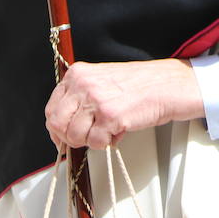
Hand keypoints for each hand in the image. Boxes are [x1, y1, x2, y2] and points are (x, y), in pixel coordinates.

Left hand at [44, 59, 201, 150]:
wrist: (167, 85)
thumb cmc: (138, 84)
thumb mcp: (101, 80)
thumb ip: (80, 97)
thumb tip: (63, 125)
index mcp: (78, 74)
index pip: (51, 108)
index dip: (57, 128)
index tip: (64, 136)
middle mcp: (83, 84)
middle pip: (56, 124)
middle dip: (69, 137)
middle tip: (85, 138)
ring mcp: (96, 100)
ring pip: (74, 136)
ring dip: (91, 141)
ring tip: (108, 130)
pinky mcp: (110, 116)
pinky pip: (95, 143)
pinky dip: (107, 143)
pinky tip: (119, 130)